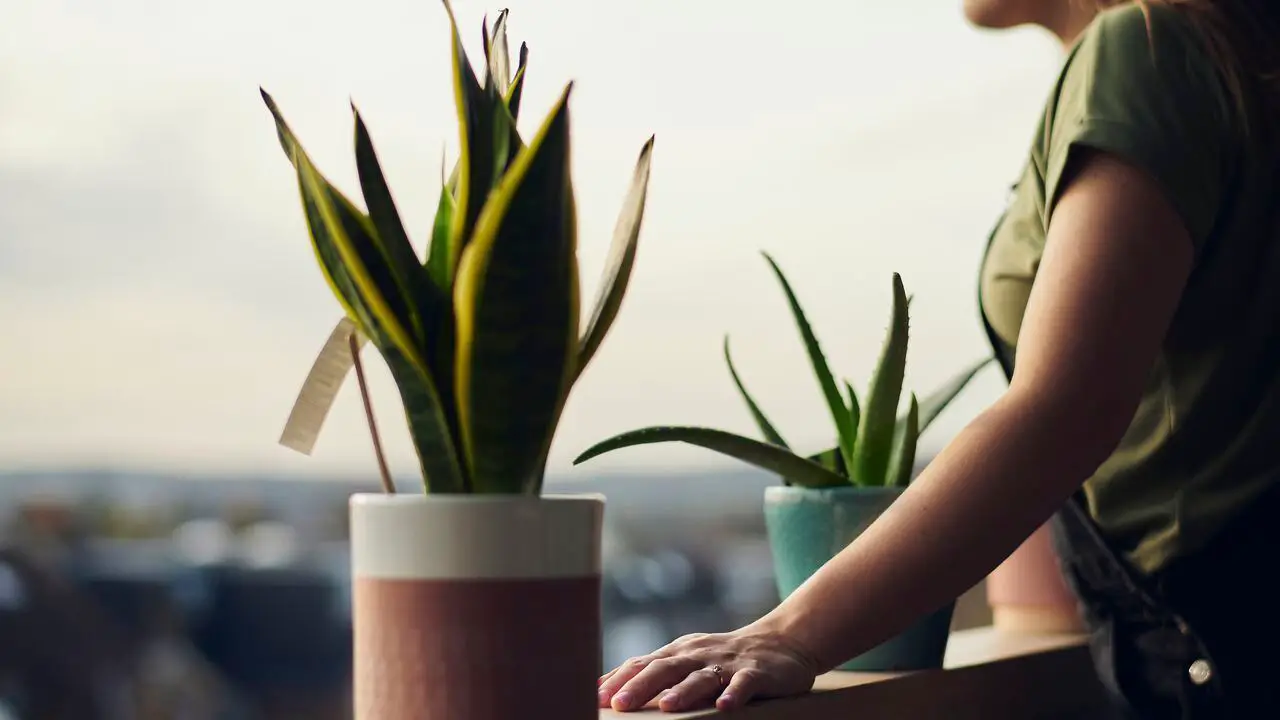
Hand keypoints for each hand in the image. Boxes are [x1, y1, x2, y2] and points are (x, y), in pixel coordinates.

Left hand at [597, 619, 821, 712]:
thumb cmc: (721, 657)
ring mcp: (728, 663)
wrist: (781, 641)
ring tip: (666, 707)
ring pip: (702, 677)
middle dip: (640, 686)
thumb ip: (651, 672)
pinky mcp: (757, 673)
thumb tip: (603, 689)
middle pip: (665, 669)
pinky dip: (735, 694)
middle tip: (619, 705)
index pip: (642, 664)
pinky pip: (745, 684)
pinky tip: (725, 708)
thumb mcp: (685, 660)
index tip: (596, 699)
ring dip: (684, 691)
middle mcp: (698, 654)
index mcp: (678, 652)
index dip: (618, 680)